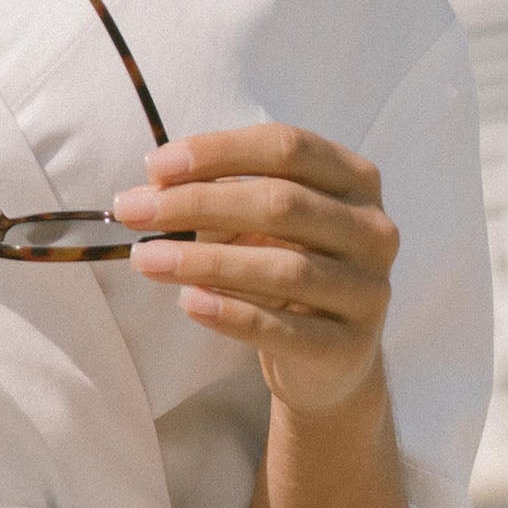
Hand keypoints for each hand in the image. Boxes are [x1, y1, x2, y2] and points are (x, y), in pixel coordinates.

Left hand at [112, 124, 397, 419]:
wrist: (331, 359)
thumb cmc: (286, 267)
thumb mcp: (262, 222)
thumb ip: (220, 194)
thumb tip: (153, 185)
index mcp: (354, 181)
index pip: (286, 148)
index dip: (219, 151)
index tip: (155, 165)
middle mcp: (373, 229)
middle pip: (281, 203)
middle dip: (198, 203)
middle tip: (134, 212)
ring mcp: (369, 290)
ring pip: (283, 268)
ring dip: (205, 261)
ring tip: (145, 259)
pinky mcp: (351, 347)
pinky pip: (285, 329)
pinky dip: (231, 314)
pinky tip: (188, 303)